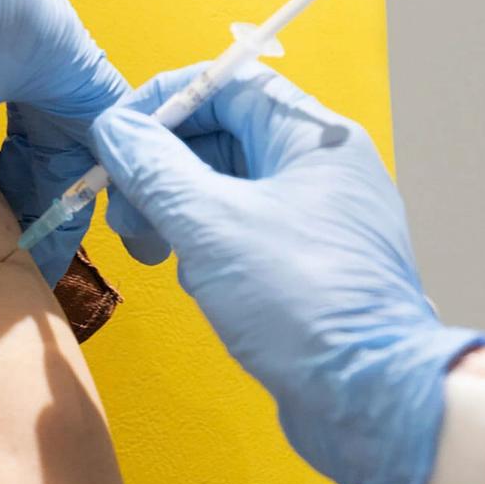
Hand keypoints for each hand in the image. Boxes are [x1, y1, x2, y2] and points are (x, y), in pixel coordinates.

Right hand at [90, 63, 484, 483]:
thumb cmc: (305, 303)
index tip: (119, 132)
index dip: (166, 101)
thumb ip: (155, 169)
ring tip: (153, 251)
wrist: (370, 399)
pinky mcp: (306, 264)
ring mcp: (316, 218)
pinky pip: (241, 231)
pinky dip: (205, 245)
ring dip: (177, 211)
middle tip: (123, 208)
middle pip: (222, 137)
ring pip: (226, 188)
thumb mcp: (211, 225)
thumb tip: (114, 127)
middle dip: (162, 168)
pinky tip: (193, 279)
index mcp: (313, 138)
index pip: (229, 83)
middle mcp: (320, 169)